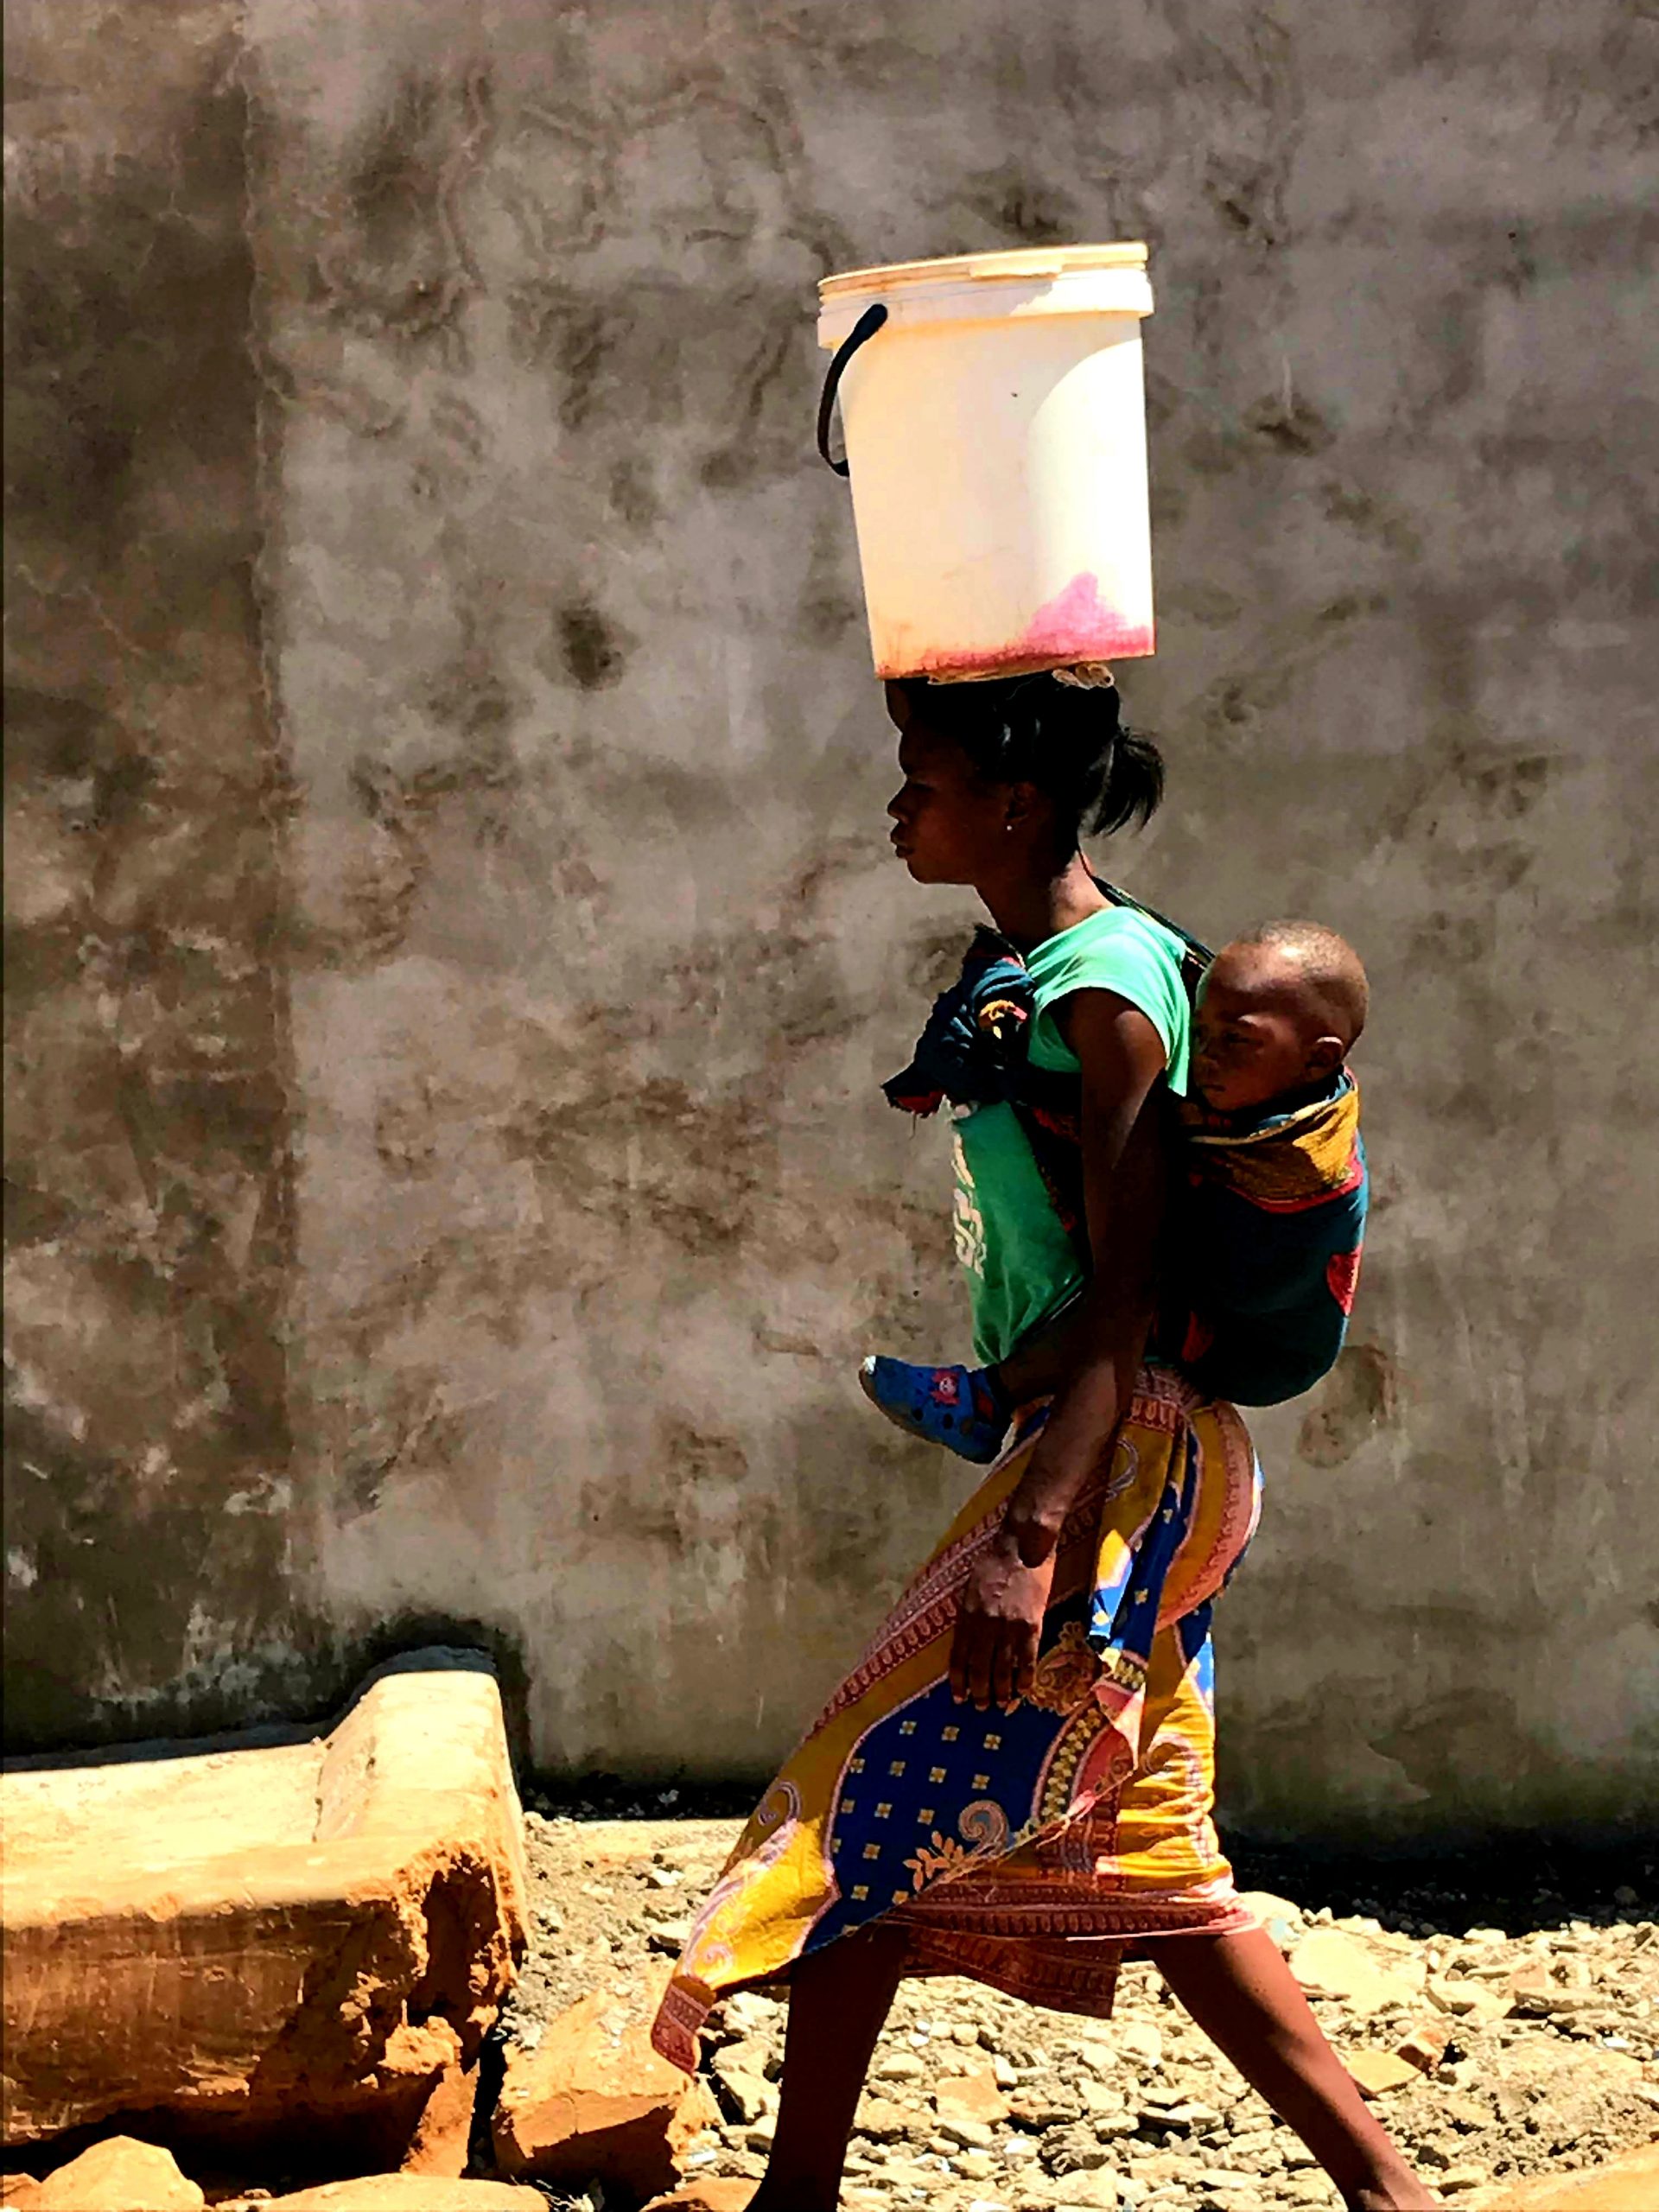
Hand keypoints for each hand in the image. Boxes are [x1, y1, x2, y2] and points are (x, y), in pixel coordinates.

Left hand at [948, 1526, 1055, 1710]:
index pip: (958, 1657)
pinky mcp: (1031, 1625)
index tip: (959, 1697)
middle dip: (979, 1691)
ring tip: (1001, 1705)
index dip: (958, 1680)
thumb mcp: (970, 1587)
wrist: (1022, 1546)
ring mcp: (1009, 1627)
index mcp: (966, 1615)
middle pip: (980, 1668)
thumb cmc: (993, 1561)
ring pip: (1003, 1669)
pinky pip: (1027, 1660)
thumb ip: (968, 1616)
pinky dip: (1024, 1678)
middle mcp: (984, 1625)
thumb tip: (967, 1642)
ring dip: (1001, 1691)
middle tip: (981, 1707)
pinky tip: (1023, 1690)